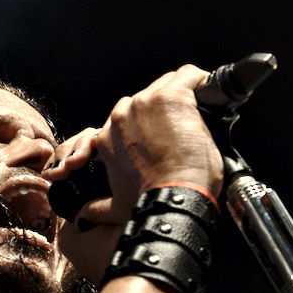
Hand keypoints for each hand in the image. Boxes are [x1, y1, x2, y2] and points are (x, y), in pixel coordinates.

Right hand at [47, 65, 222, 226]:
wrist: (173, 198)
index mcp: (107, 138)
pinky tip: (210, 96)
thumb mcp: (116, 208)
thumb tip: (82, 218)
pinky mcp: (171, 97)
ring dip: (183, 96)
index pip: (127, 117)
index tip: (163, 137)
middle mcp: (121, 116)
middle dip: (164, 111)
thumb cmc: (150, 204)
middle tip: (182, 130)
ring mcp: (145, 103)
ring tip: (197, 117)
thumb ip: (97, 209)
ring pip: (167, 84)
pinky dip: (201, 82)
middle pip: (147, 97)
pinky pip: (189, 75)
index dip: (148, 125)